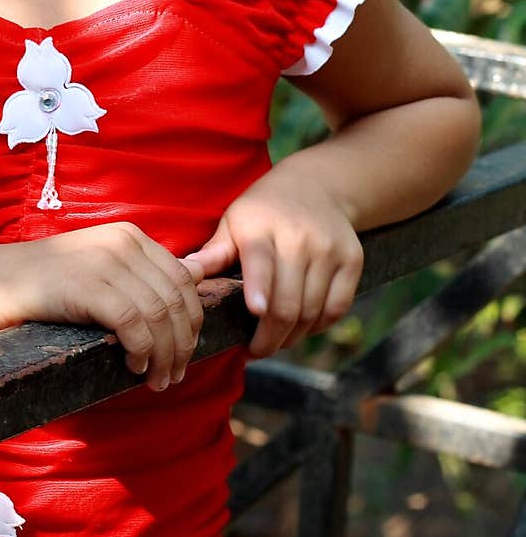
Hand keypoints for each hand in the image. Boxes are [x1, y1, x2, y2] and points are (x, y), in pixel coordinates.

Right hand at [0, 223, 203, 391]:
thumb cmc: (51, 282)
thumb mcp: (103, 268)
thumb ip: (145, 273)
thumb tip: (198, 276)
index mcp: (132, 236)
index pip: (183, 279)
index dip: (192, 321)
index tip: (185, 353)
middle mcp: (124, 242)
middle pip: (175, 300)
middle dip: (182, 344)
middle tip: (174, 376)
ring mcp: (106, 262)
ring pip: (158, 316)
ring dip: (163, 356)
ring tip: (156, 380)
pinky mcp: (88, 286)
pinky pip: (133, 324)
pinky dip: (141, 351)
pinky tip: (133, 365)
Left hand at [183, 166, 363, 358]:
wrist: (318, 185)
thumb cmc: (264, 210)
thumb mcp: (234, 221)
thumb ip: (214, 252)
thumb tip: (184, 273)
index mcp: (262, 227)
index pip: (261, 261)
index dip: (260, 289)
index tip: (254, 312)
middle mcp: (299, 237)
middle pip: (287, 302)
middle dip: (269, 338)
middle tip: (256, 351)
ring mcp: (329, 249)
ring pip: (312, 311)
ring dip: (292, 337)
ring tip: (275, 341)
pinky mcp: (352, 260)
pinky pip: (337, 308)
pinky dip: (318, 327)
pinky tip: (302, 328)